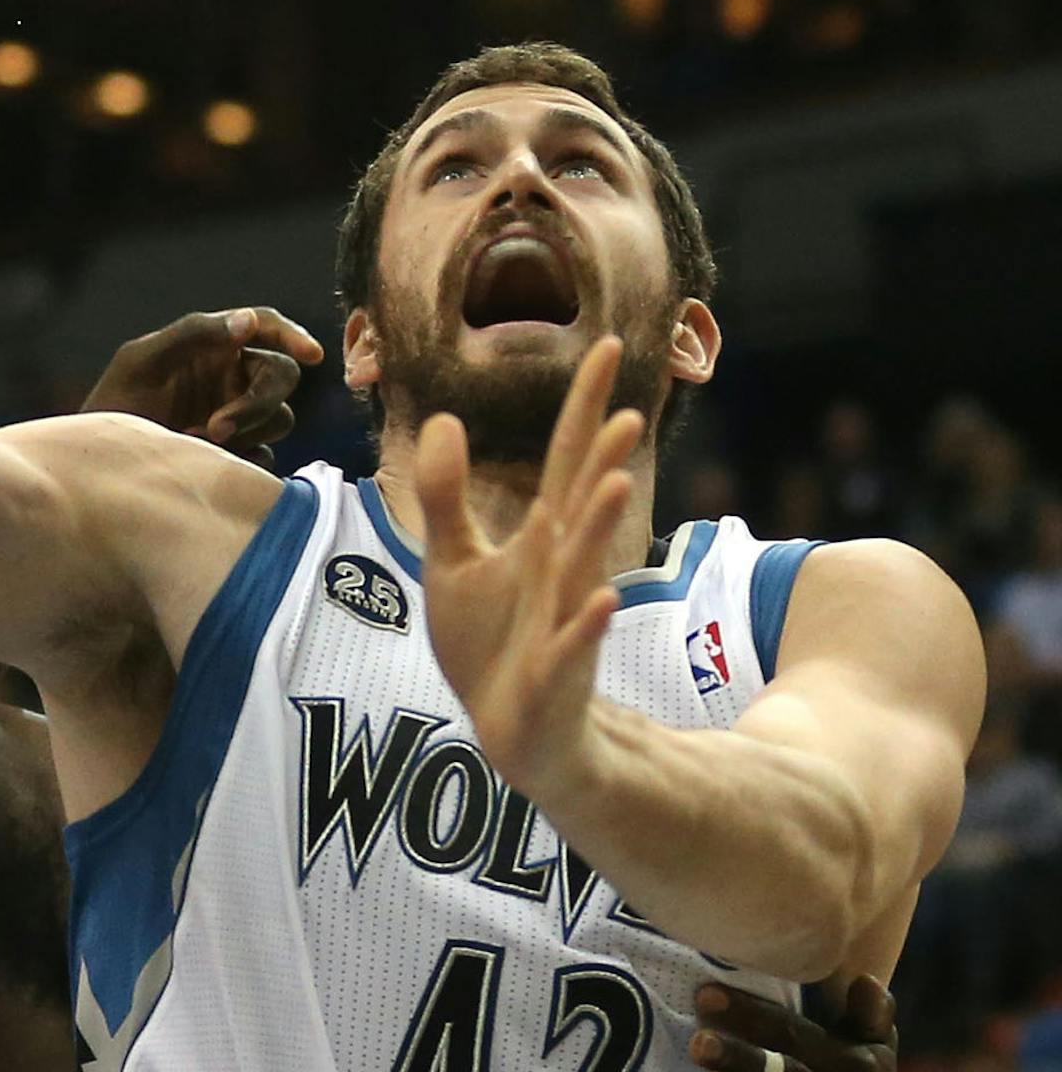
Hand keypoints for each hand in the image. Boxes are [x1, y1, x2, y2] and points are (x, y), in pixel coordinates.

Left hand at [82, 308, 323, 465]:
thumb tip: (247, 321)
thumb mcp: (143, 361)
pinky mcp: (239, 457)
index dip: (292, 335)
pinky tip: (206, 465)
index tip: (311, 354)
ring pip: (279, 419)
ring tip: (195, 444)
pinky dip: (243, 461)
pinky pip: (265, 458)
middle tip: (215, 427)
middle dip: (257, 401)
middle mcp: (232, 378)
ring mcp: (239, 419)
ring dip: (248, 431)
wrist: (102, 465)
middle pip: (281, 377)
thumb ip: (195, 334)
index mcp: (215, 346)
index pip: (266, 328)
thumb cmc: (115, 403)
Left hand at [418, 335, 642, 794]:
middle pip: (581, 500)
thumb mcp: (450, 561)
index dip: (583, 403)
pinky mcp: (554, 669)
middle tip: (627, 409)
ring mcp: (561, 617)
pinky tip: (602, 599)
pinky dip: (586, 622)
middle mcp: (561, 567)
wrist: (506, 727)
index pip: (565, 456)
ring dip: (596, 524)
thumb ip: (445, 493)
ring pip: (581, 564)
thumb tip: (444, 417)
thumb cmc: (488, 643)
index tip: (607, 344)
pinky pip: (573, 643)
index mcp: (542, 536)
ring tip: (614, 480)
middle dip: (601, 458)